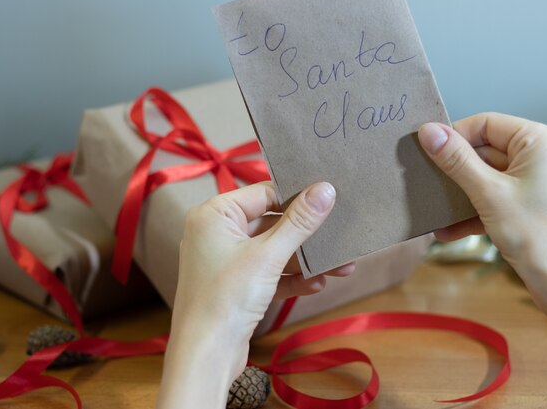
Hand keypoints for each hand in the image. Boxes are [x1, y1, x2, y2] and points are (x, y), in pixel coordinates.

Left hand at [156, 181, 353, 408]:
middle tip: (339, 236)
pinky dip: (290, 278)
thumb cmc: (226, 299)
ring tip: (342, 266)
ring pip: (272, 250)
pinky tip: (318, 283)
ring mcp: (225, 260)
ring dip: (304, 259)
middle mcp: (216, 233)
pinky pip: (267, 272)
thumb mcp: (268, 256)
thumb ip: (299, 222)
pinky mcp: (235, 285)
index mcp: (214, 215)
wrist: (205, 357)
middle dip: (307, 235)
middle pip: (271, 223)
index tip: (330, 199)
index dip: (297, 197)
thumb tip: (326, 189)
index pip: (263, 194)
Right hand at [418, 113, 546, 322]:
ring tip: (434, 211)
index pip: (486, 124)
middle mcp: (541, 159)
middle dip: (453, 172)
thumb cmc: (543, 239)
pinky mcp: (528, 209)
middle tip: (426, 182)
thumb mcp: (489, 194)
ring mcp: (534, 186)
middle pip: (484, 152)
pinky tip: (449, 230)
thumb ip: (457, 161)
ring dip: (458, 196)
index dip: (454, 136)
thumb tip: (430, 132)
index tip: (427, 151)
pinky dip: (472, 213)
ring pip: (485, 179)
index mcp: (540, 142)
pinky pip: (493, 201)